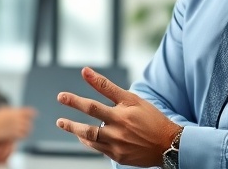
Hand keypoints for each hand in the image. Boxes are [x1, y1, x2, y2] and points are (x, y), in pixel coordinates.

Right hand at [0, 106, 36, 142]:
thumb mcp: (2, 111)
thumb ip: (10, 110)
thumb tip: (13, 110)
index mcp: (15, 112)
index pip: (29, 112)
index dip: (33, 113)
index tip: (36, 115)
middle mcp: (17, 118)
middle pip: (29, 122)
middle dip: (29, 124)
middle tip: (28, 126)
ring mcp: (17, 126)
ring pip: (28, 129)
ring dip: (27, 131)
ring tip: (26, 132)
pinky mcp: (15, 134)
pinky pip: (23, 135)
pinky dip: (23, 136)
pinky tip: (20, 136)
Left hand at [56, 67, 181, 166]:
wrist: (168, 144)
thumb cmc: (150, 117)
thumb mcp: (132, 99)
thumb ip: (108, 87)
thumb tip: (86, 71)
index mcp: (122, 115)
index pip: (93, 106)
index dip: (75, 100)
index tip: (62, 96)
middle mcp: (118, 132)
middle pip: (88, 125)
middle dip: (71, 120)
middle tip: (59, 115)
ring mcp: (117, 146)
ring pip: (90, 139)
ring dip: (74, 130)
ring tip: (63, 123)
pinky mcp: (118, 156)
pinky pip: (97, 149)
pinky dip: (87, 141)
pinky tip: (82, 136)